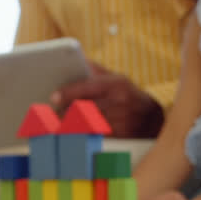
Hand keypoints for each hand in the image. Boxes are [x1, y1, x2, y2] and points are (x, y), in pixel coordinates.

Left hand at [50, 62, 164, 137]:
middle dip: (64, 113)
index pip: (88, 87)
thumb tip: (75, 62)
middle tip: (47, 115)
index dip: (68, 92)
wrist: (153, 118)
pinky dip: (81, 136)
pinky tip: (70, 135)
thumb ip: (95, 71)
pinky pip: (96, 137)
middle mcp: (121, 102)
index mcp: (117, 84)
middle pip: (85, 108)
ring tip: (54, 125)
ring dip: (70, 126)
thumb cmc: (129, 95)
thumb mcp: (116, 78)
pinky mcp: (122, 137)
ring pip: (89, 125)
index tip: (53, 97)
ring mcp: (123, 121)